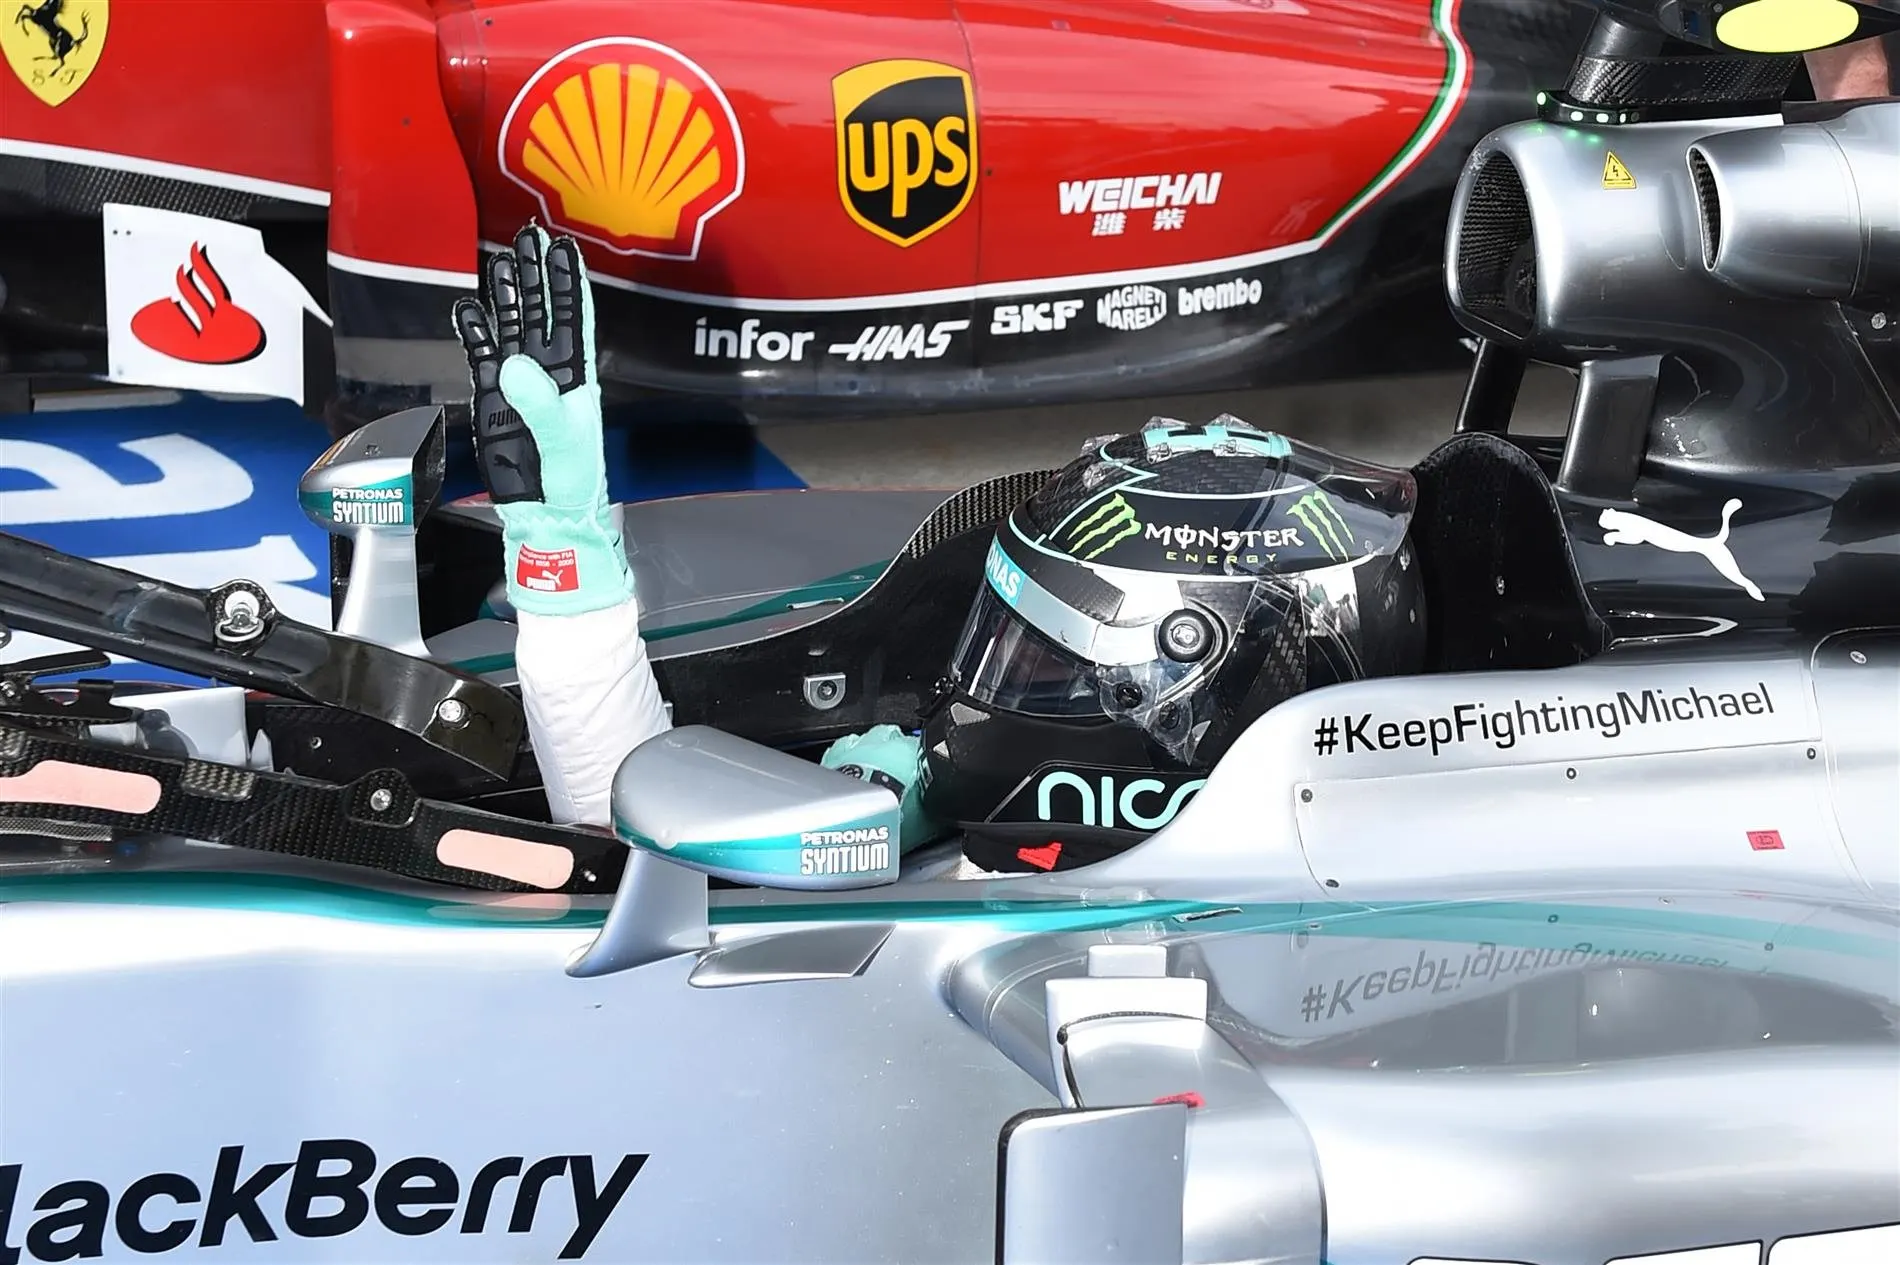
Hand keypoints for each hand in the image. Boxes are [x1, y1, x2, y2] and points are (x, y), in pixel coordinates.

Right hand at [451, 224, 630, 616]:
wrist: (546, 513)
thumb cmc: (572, 481)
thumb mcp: (565, 442)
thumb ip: (543, 404)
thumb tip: (517, 366)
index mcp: (578, 378)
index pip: (576, 319)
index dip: (570, 283)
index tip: (565, 248)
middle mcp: (550, 373)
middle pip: (543, 312)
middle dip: (537, 275)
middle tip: (529, 236)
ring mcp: (521, 383)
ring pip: (513, 328)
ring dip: (507, 295)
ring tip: (501, 262)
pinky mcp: (494, 398)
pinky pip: (483, 356)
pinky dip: (476, 332)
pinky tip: (468, 308)